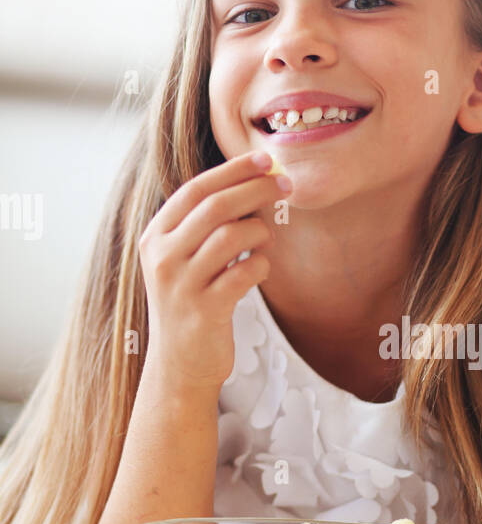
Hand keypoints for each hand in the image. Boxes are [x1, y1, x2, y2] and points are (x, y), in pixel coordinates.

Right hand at [138, 150, 290, 393]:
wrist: (180, 365)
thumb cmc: (192, 304)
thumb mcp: (184, 260)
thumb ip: (204, 226)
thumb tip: (252, 184)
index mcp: (155, 237)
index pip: (195, 190)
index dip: (232, 170)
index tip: (264, 159)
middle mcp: (163, 258)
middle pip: (216, 207)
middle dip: (256, 189)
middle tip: (285, 184)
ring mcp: (181, 285)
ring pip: (232, 237)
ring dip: (260, 232)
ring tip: (265, 240)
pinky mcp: (204, 311)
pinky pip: (245, 274)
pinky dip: (262, 266)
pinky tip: (260, 269)